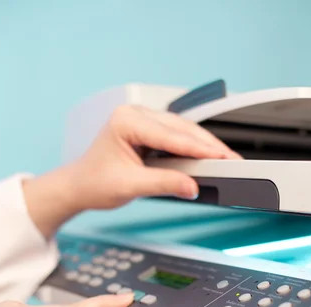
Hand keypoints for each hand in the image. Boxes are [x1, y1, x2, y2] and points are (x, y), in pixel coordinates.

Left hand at [23, 105, 239, 237]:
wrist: (79, 186)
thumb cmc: (94, 182)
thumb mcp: (130, 186)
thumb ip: (163, 184)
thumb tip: (191, 186)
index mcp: (126, 121)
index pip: (170, 135)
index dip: (198, 148)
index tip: (220, 158)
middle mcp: (135, 115)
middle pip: (181, 128)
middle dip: (208, 145)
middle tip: (231, 159)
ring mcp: (142, 122)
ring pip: (182, 130)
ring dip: (204, 145)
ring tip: (225, 158)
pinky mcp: (148, 133)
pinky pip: (176, 137)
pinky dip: (193, 148)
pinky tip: (207, 156)